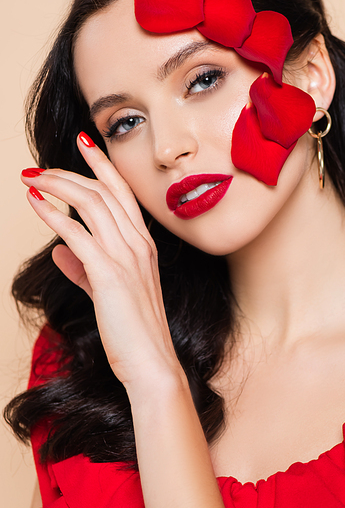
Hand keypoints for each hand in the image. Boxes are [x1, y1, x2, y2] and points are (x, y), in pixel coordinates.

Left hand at [21, 133, 181, 389]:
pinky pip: (77, 234)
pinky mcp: (110, 274)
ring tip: (30, 179)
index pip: (122, 193)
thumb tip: (61, 250)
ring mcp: (127, 257)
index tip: (84, 143)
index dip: (102, 165)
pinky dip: (53, 215)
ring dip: (56, 186)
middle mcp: (138, 244)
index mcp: (142, 244)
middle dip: (68, 172)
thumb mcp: (107, 292)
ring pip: (91, 204)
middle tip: (37, 168)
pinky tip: (35, 204)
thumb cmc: (133, 330)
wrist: (151, 363)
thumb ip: (85, 268)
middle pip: (102, 192)